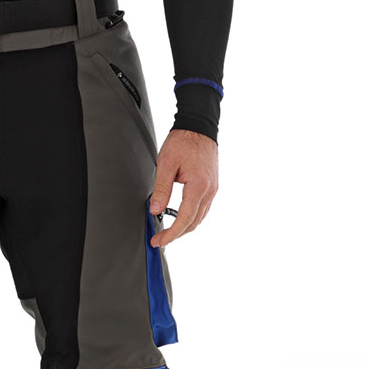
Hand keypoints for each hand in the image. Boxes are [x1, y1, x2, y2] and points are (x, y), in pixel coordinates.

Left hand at [149, 129, 218, 247]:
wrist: (199, 127)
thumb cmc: (183, 141)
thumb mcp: (166, 163)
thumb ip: (161, 189)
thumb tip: (155, 209)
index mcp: (198, 186)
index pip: (184, 219)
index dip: (171, 234)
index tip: (160, 241)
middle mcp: (209, 191)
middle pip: (193, 223)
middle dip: (176, 234)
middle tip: (160, 239)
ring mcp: (213, 189)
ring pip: (199, 218)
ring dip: (184, 227)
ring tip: (168, 231)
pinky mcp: (212, 187)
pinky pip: (202, 209)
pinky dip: (191, 217)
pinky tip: (179, 217)